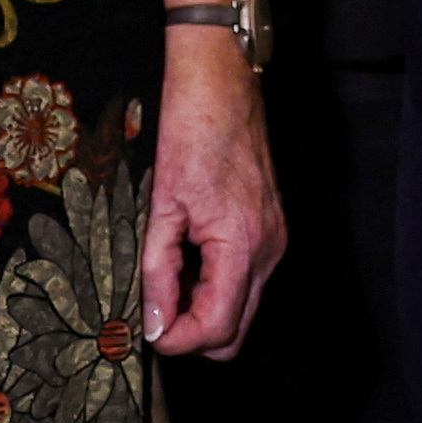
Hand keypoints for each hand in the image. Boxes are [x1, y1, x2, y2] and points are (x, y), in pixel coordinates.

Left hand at [139, 30, 283, 358]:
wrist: (221, 81)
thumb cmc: (192, 130)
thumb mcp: (162, 206)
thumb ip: (158, 272)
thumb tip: (154, 324)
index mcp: (242, 245)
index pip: (217, 327)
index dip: (177, 341)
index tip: (147, 333)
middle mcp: (268, 249)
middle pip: (235, 332)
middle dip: (192, 333)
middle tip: (154, 311)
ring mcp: (274, 239)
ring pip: (241, 308)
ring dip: (202, 309)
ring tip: (165, 279)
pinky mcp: (270, 228)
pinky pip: (245, 279)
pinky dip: (215, 285)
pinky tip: (185, 260)